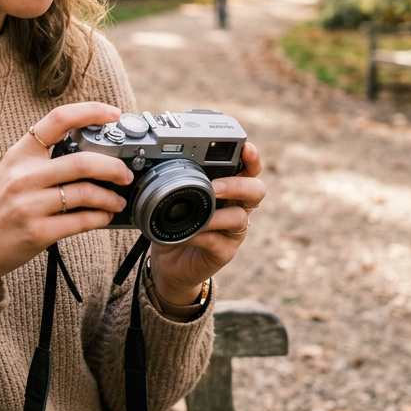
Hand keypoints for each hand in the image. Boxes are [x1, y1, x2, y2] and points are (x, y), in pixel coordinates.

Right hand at [0, 102, 133, 290]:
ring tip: (117, 201)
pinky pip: (81, 221)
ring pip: (86, 193)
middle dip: (114, 167)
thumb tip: (87, 153)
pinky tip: (104, 217)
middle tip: (125, 174)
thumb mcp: (10, 172)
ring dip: (110, 197)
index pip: (58, 119)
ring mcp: (30, 205)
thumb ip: (41, 160)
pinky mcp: (38, 232)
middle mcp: (24, 176)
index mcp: (19, 154)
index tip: (112, 113)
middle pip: (83, 161)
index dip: (90, 111)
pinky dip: (100, 218)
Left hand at [147, 142, 265, 305]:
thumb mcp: (173, 197)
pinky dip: (201, 234)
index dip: (251, 158)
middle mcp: (236, 207)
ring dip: (218, 214)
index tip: (246, 148)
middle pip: (256, 190)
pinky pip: (218, 241)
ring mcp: (233, 231)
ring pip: (241, 217)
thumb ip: (173, 179)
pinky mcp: (224, 252)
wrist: (169, 263)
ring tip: (200, 214)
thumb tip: (154, 159)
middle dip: (238, 184)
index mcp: (228, 189)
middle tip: (214, 186)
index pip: (248, 169)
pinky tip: (188, 233)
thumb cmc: (174, 224)